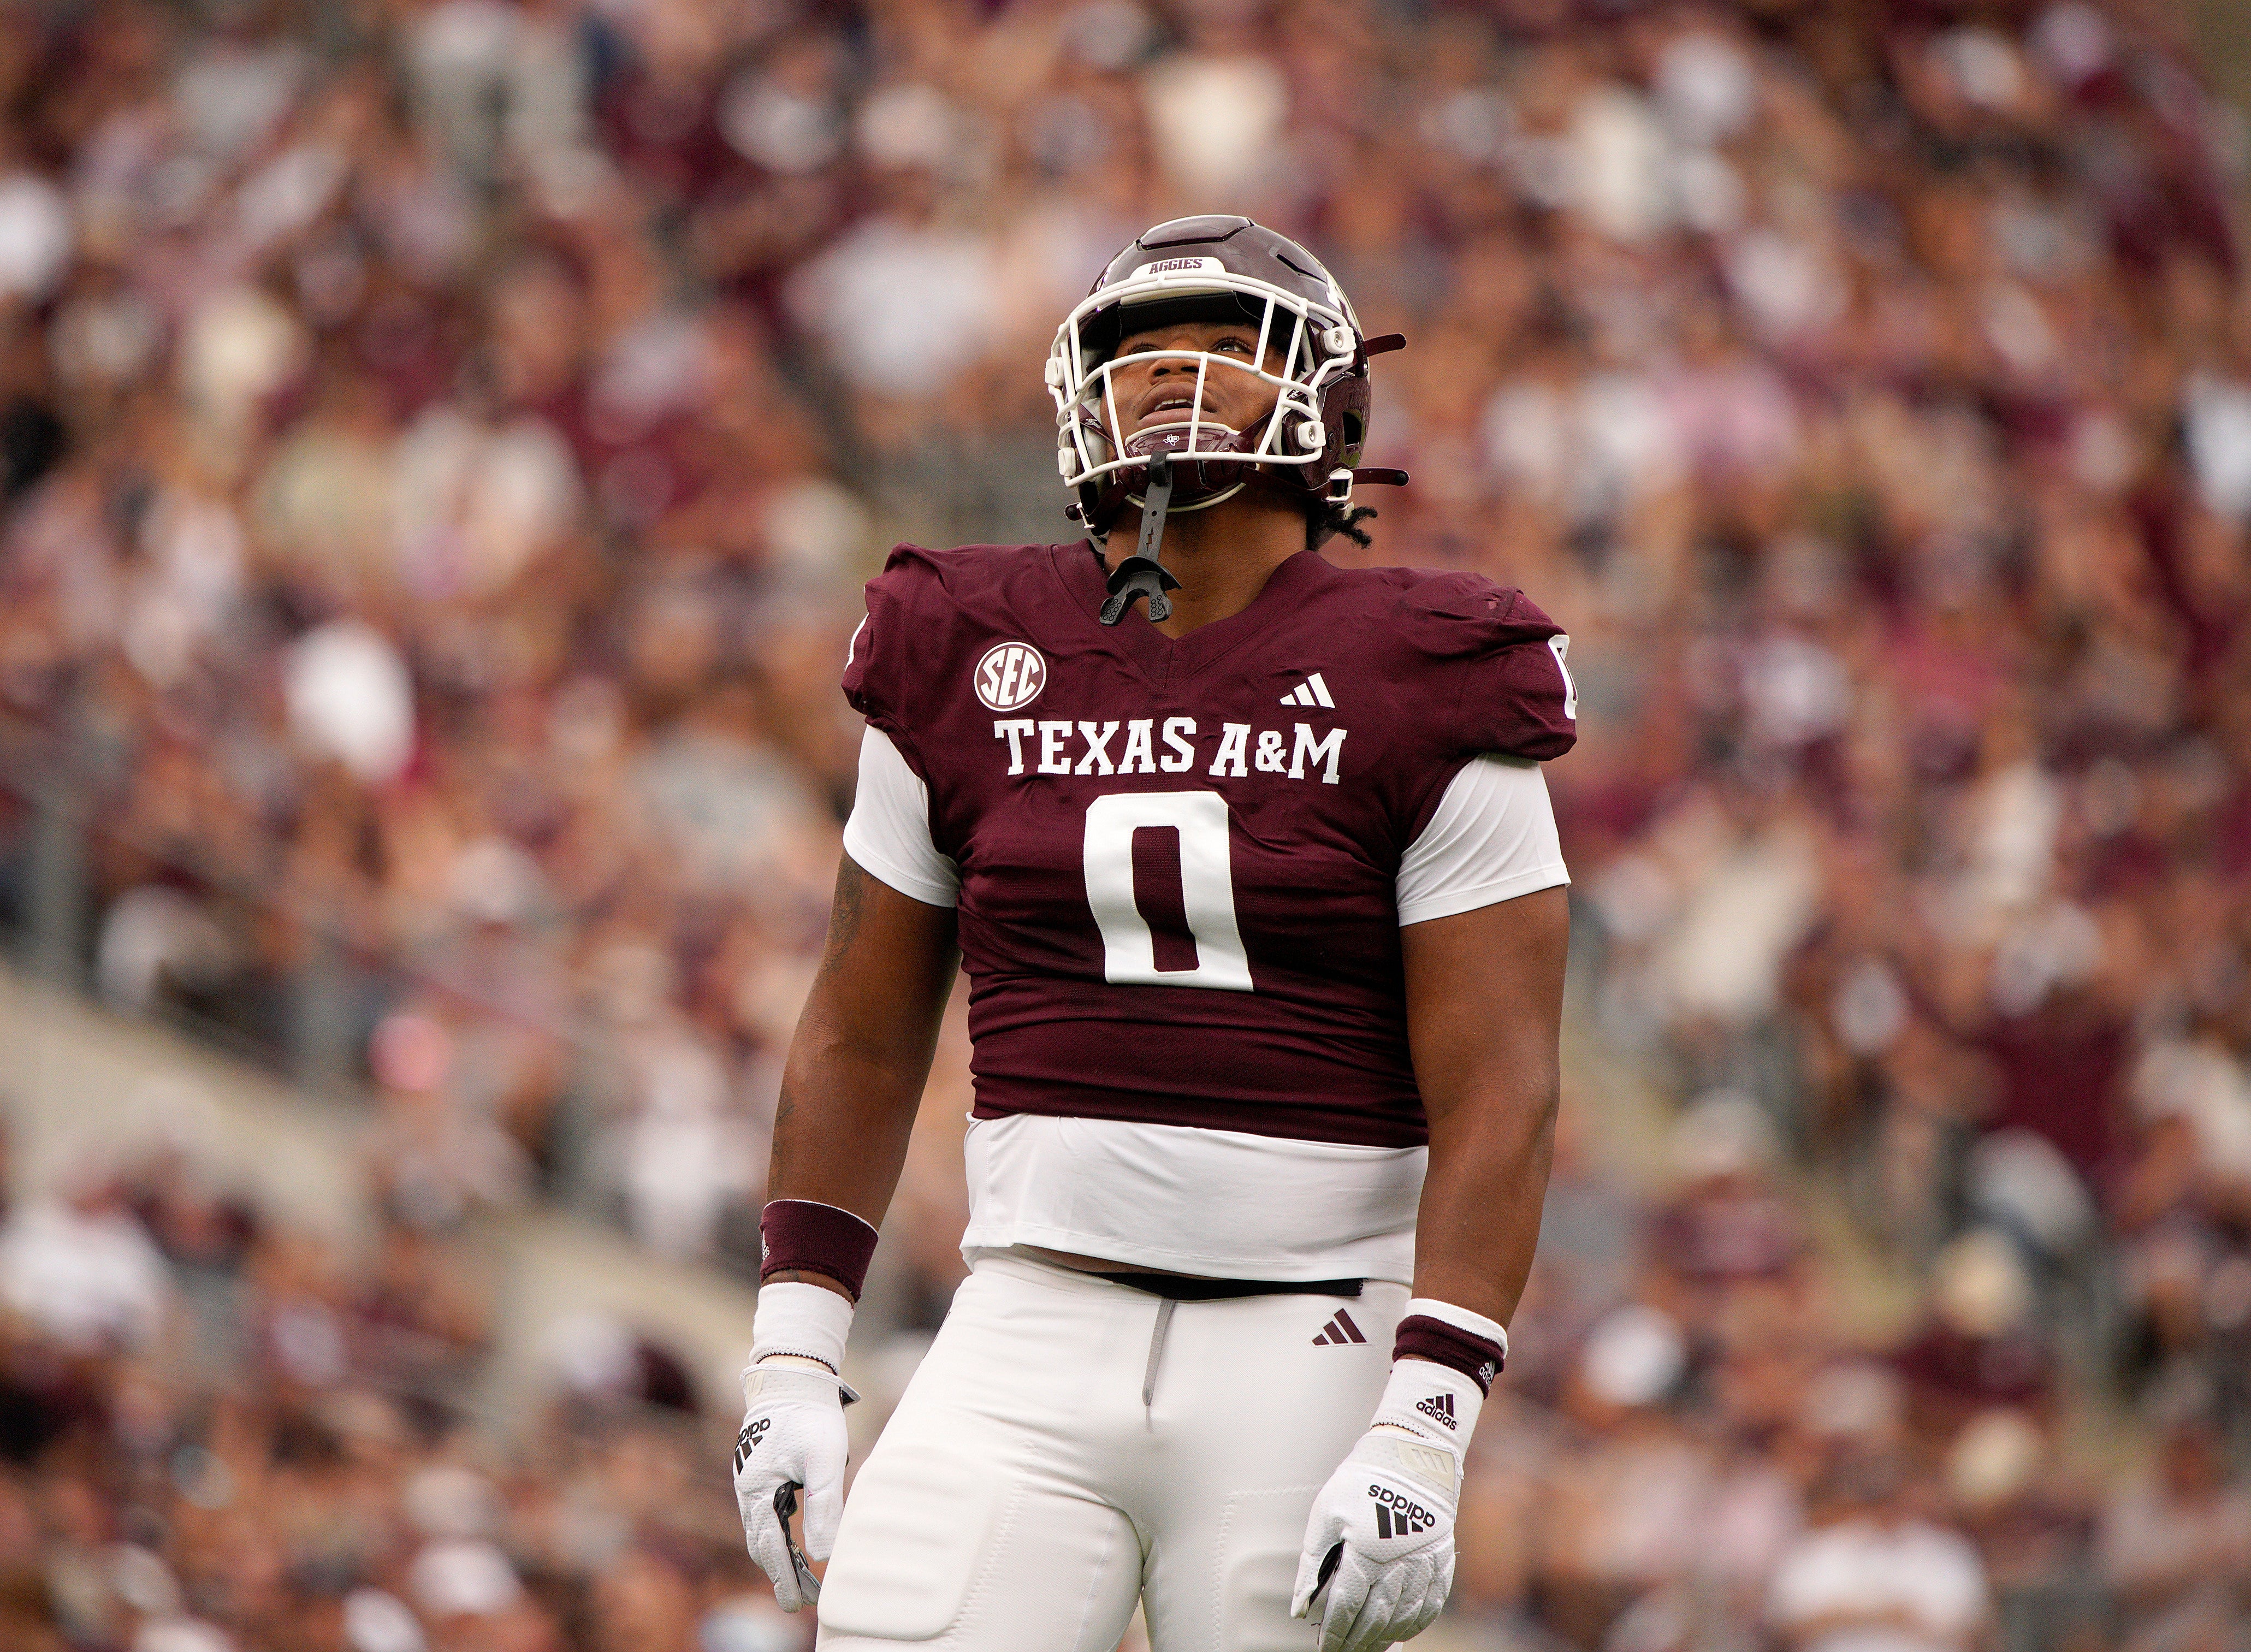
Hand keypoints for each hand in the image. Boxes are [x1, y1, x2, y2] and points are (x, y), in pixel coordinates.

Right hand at [732, 1359, 850, 1609]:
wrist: (792, 1376)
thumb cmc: (810, 1415)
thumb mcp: (823, 1459)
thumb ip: (823, 1505)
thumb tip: (823, 1554)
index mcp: (758, 1489)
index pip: (770, 1546)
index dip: (784, 1578)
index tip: (796, 1605)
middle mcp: (749, 1489)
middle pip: (763, 1544)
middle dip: (782, 1574)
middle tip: (802, 1602)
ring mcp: (753, 1481)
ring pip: (764, 1530)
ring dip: (782, 1556)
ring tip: (804, 1580)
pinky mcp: (763, 1472)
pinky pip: (768, 1513)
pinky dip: (780, 1534)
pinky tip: (796, 1543)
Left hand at [1291, 1367, 1474, 1649]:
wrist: (1410, 1451)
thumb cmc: (1360, 1481)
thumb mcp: (1325, 1514)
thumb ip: (1312, 1563)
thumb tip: (1301, 1605)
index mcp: (1366, 1547)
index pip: (1348, 1604)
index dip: (1336, 1631)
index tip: (1327, 1646)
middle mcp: (1398, 1559)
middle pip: (1376, 1616)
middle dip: (1358, 1639)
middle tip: (1345, 1651)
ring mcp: (1424, 1559)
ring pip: (1405, 1614)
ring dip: (1386, 1636)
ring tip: (1369, 1647)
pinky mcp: (1442, 1556)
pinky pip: (1432, 1602)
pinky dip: (1416, 1622)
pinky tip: (1402, 1631)